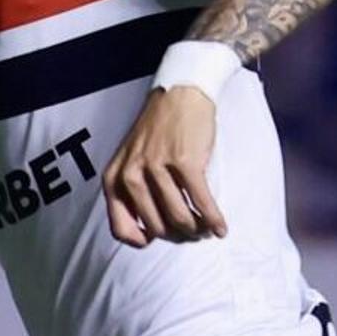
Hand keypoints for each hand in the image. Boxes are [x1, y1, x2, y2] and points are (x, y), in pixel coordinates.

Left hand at [102, 84, 226, 246]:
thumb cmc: (157, 130)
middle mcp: (132, 175)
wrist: (179, 94)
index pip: (120, 229)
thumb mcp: (129, 161)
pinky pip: (201, 203)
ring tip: (206, 229)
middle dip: (178, 236)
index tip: (157, 239)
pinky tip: (221, 228)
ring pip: (179, 219)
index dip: (142, 241)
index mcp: (114, 178)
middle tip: (192, 232)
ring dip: (197, 230)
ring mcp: (158, 168)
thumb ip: (131, 192)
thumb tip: (148, 234)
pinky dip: (214, 220)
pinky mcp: (186, 163)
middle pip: (157, 228)